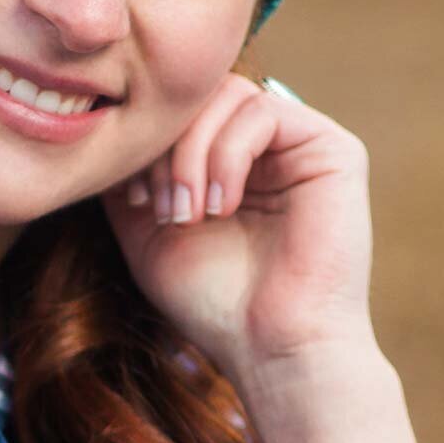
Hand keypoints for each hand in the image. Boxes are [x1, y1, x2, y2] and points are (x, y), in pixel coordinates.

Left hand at [97, 74, 379, 394]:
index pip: (181, 109)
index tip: (132, 200)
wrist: (272, 348)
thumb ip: (132, 176)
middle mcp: (269, 145)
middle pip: (201, 94)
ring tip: (188, 215)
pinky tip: (221, 207)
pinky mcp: (334, 149)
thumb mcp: (148, 230)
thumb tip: (109, 125)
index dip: (147, 142)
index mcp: (231, 159)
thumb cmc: (214, 302)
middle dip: (165, 146)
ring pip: (227, 96)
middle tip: (158, 207)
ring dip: (191, 155)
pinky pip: (263, 112)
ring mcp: (303, 144)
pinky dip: (227, 156)